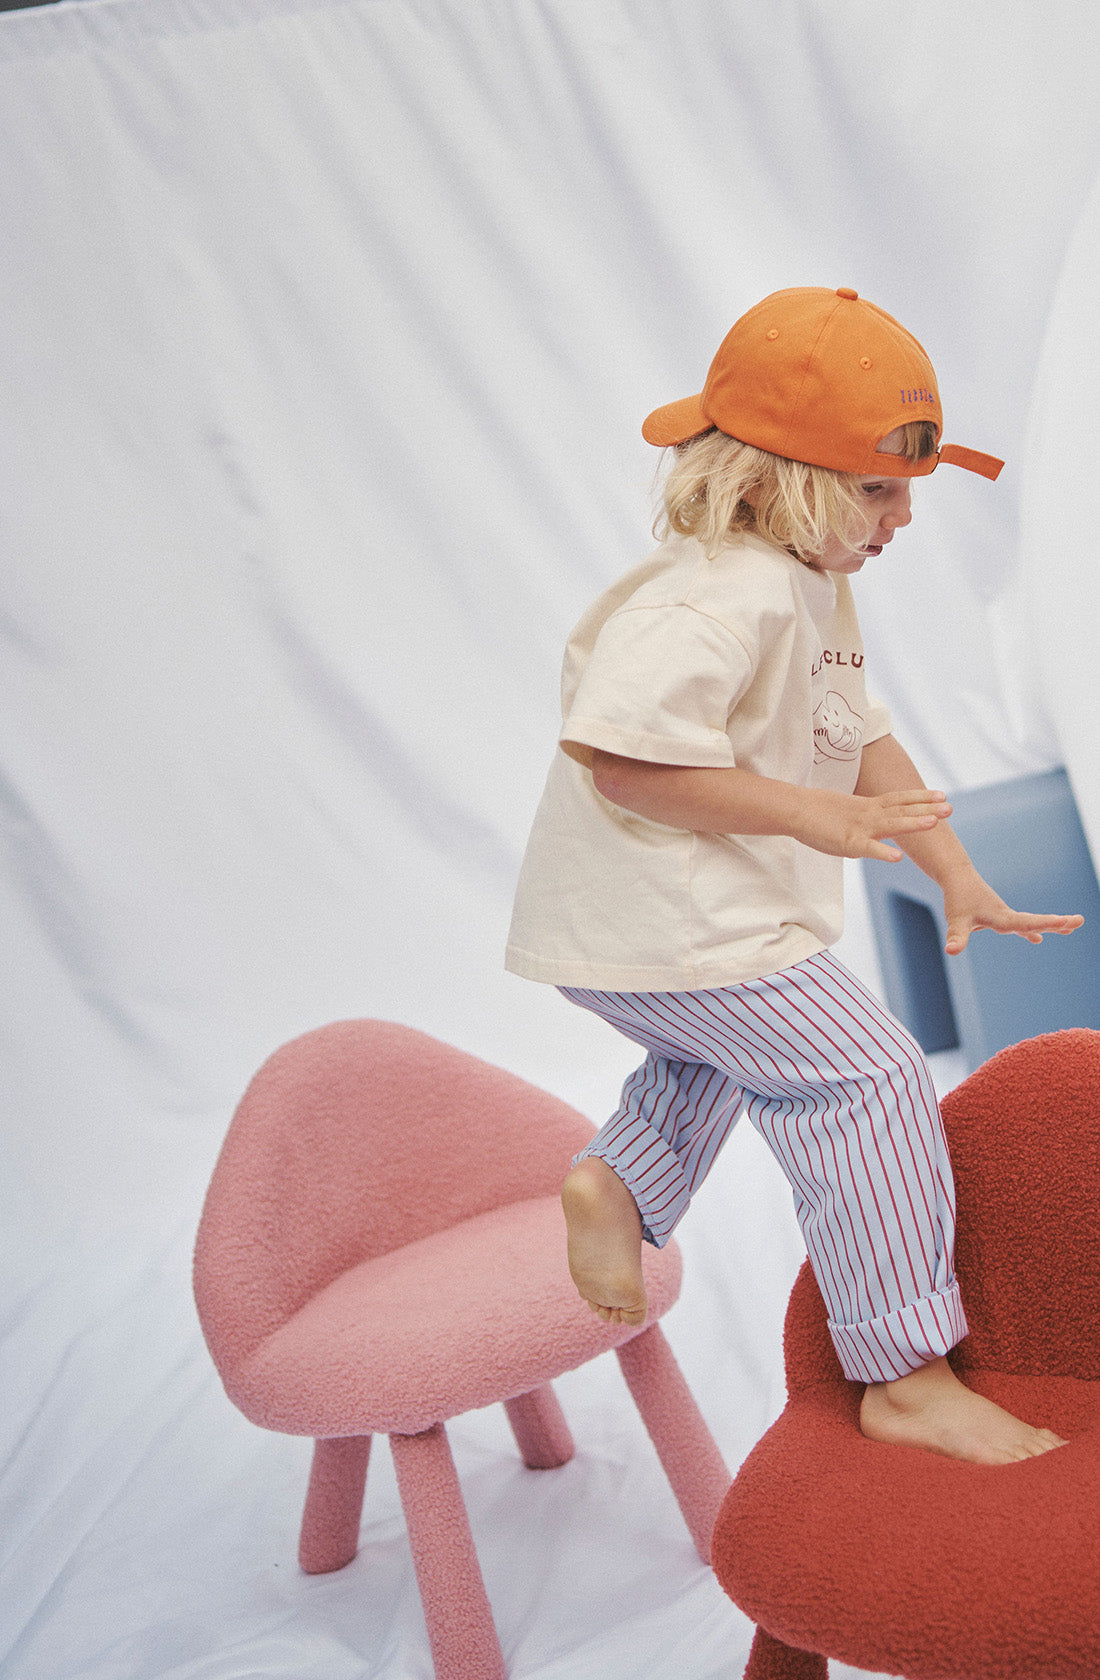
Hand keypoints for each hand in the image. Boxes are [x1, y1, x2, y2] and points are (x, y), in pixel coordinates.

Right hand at [797, 786, 952, 862]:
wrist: (794, 810)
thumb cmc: (815, 814)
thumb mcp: (844, 813)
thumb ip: (860, 819)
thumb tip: (868, 825)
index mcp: (868, 807)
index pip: (899, 799)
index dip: (920, 797)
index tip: (941, 794)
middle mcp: (868, 815)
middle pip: (902, 810)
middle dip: (927, 808)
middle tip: (950, 807)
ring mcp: (860, 828)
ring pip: (892, 825)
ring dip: (914, 823)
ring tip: (934, 822)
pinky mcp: (847, 843)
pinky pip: (868, 849)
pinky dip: (883, 853)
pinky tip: (898, 858)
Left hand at [942, 875, 1084, 954]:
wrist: (957, 877)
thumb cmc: (957, 898)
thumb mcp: (956, 921)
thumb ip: (956, 937)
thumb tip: (951, 951)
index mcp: (1002, 917)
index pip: (1026, 923)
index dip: (1045, 924)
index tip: (1065, 921)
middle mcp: (1008, 916)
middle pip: (1036, 921)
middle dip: (1057, 923)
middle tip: (1079, 921)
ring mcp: (1006, 915)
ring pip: (1031, 922)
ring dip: (1051, 925)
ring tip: (1070, 928)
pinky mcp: (1000, 915)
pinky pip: (1020, 924)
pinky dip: (1030, 930)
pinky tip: (1037, 939)